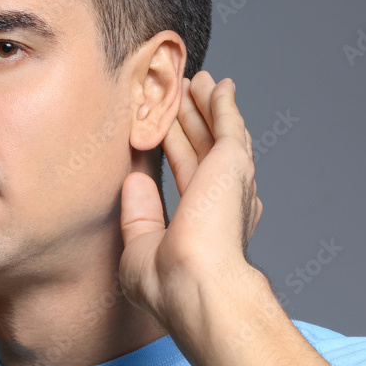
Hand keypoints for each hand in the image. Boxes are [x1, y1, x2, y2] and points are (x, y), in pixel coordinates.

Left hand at [118, 71, 262, 335]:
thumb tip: (134, 179)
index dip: (178, 148)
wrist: (195, 285)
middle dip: (193, 119)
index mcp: (203, 222)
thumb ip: (139, 213)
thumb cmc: (169, 284)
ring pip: (216, 132)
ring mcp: (229, 181)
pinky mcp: (232, 164)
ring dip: (207, 105)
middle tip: (183, 92)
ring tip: (198, 81)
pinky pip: (227, 124)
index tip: (166, 130)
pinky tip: (219, 85)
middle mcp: (221, 200)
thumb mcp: (140, 247)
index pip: (188, 174)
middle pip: (202, 147)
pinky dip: (223, 103)